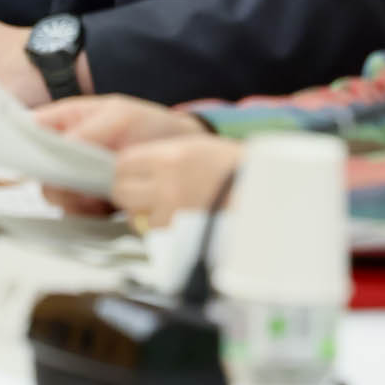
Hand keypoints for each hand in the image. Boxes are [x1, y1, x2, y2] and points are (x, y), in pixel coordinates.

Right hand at [35, 96, 213, 213]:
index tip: (24, 159)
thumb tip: (63, 148)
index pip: (27, 130)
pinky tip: (107, 205)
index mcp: (62, 122)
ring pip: (56, 196)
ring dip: (75, 199)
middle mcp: (62, 152)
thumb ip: (89, 130)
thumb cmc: (147, 125)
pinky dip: (89, 213)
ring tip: (100, 193)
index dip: (16, 144)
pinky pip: (77, 213)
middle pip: (37, 171)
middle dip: (55, 180)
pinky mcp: (90, 201)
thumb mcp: (120, 117)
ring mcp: (75, 178)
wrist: (178, 152)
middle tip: (79, 182)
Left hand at [108, 134, 243, 228]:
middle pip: (122, 191)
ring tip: (163, 208)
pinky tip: (174, 222)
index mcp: (170, 158)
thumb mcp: (194, 149)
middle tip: (142, 193)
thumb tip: (131, 169)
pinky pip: (156, 235)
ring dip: (143, 214)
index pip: (123, 164)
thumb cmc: (233, 168)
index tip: (130, 174)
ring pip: (135, 216)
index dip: (125, 170)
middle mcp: (167, 184)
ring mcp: (173, 213)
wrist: (262, 194)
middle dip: (128, 193)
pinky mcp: (181, 236)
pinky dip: (160, 231)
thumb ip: (160, 158)